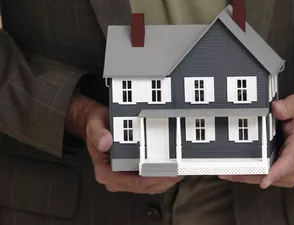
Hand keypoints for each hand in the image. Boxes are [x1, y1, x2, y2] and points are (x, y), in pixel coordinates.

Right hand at [66, 92, 182, 193]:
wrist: (96, 125)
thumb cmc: (96, 126)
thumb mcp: (94, 124)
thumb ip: (98, 133)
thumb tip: (105, 142)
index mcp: (105, 171)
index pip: (133, 182)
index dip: (154, 178)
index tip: (169, 173)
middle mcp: (115, 178)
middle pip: (145, 186)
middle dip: (165, 180)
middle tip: (182, 170)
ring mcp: (124, 178)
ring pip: (149, 186)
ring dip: (166, 180)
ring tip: (181, 170)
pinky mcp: (131, 173)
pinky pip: (149, 180)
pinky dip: (162, 176)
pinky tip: (173, 168)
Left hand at [219, 94, 293, 188]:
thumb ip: (288, 106)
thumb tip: (276, 108)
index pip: (289, 162)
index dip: (276, 172)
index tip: (264, 180)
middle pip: (273, 175)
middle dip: (252, 175)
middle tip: (229, 172)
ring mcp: (291, 170)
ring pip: (268, 180)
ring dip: (248, 178)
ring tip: (228, 173)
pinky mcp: (285, 174)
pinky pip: (267, 179)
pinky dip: (251, 177)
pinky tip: (236, 174)